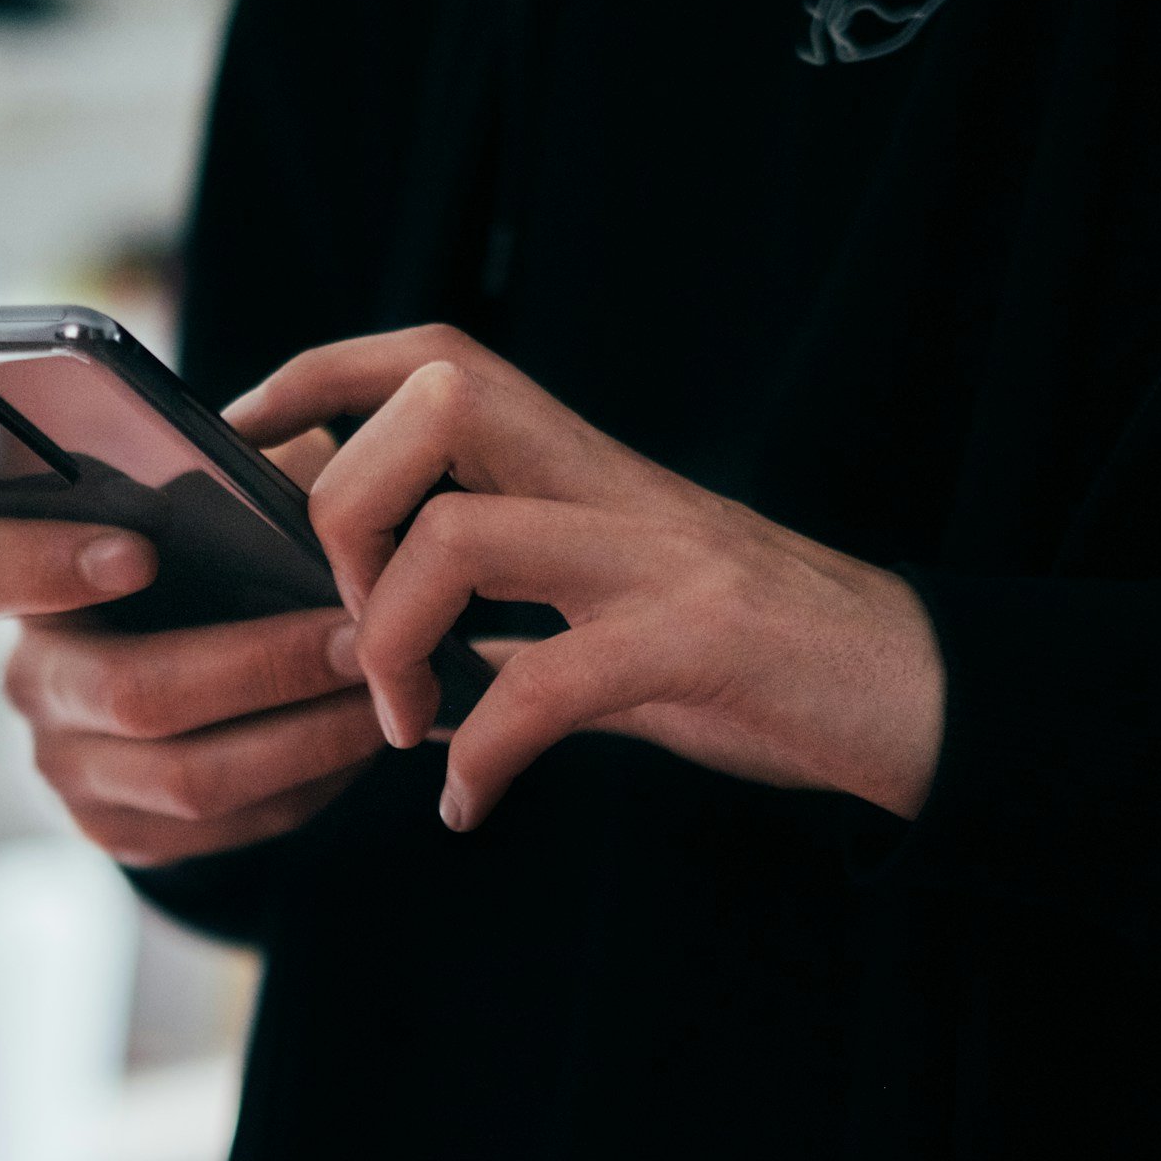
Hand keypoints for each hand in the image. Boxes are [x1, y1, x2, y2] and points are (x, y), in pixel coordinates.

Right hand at [0, 431, 387, 865]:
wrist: (201, 653)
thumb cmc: (208, 547)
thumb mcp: (212, 490)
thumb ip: (232, 472)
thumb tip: (299, 480)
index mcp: (19, 574)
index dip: (46, 566)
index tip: (140, 551)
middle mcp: (29, 675)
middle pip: (127, 692)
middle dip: (260, 667)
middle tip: (358, 638)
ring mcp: (66, 764)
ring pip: (187, 777)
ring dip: (304, 736)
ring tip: (385, 692)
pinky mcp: (118, 829)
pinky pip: (220, 827)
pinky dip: (305, 784)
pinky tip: (358, 740)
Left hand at [227, 326, 944, 831]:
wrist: (917, 695)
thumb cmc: (751, 657)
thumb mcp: (610, 610)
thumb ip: (508, 609)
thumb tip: (383, 639)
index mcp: (580, 465)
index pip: (431, 357)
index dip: (319, 376)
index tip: (243, 440)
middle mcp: (612, 483)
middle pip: (433, 404)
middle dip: (346, 511)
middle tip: (347, 628)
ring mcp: (658, 555)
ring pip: (463, 533)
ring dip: (395, 640)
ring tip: (403, 725)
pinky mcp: (700, 641)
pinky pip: (548, 683)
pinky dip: (484, 753)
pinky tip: (469, 803)